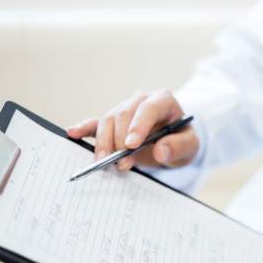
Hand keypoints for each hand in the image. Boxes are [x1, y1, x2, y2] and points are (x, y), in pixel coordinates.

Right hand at [67, 90, 198, 170]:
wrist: (174, 140)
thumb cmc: (181, 139)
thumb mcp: (190, 145)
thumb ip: (179, 146)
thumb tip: (160, 152)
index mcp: (163, 100)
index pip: (148, 108)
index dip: (138, 126)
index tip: (131, 145)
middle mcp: (141, 100)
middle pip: (124, 114)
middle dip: (119, 139)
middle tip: (120, 162)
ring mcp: (124, 109)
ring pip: (108, 119)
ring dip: (104, 141)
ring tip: (105, 161)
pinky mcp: (112, 121)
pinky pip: (95, 122)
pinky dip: (84, 128)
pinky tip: (72, 133)